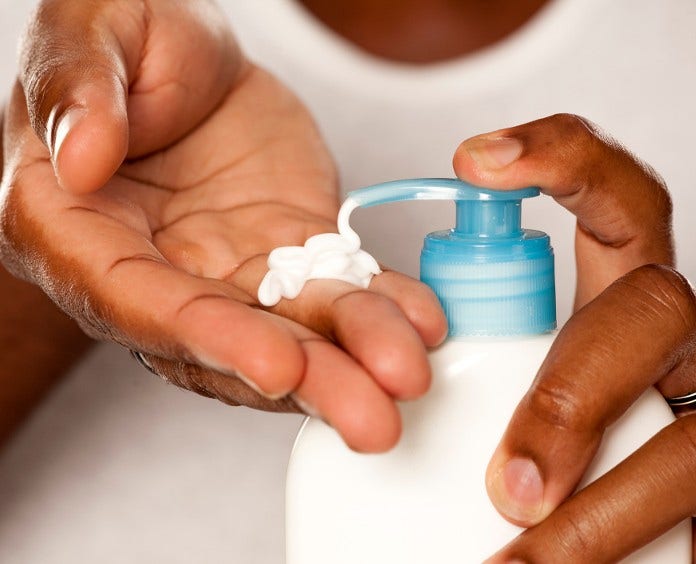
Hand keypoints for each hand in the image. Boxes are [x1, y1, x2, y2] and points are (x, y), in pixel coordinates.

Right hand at [0, 0, 445, 452]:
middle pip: (230, 344)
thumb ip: (80, 91)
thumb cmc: (127, 39)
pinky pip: (336, 288)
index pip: (140, 303)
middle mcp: (156, 271)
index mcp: (80, 231)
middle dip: (306, 381)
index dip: (210, 341)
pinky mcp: (287, 253)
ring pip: (294, 327)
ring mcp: (227, 270)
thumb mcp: (93, 32)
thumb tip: (81, 160)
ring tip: (411, 370)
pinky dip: (381, 307)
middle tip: (373, 417)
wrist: (189, 53)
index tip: (278, 365)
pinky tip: (422, 320)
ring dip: (355, 357)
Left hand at [454, 115, 691, 559]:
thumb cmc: (535, 435)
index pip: (614, 203)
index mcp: (620, 296)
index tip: (474, 161)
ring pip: (685, 443)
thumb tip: (377, 360)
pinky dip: (618, 552)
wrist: (606, 512)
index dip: (563, 161)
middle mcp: (672, 340)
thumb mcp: (502, 373)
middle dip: (573, 394)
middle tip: (506, 484)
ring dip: (599, 517)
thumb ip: (476, 354)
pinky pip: (690, 513)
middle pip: (654, 310)